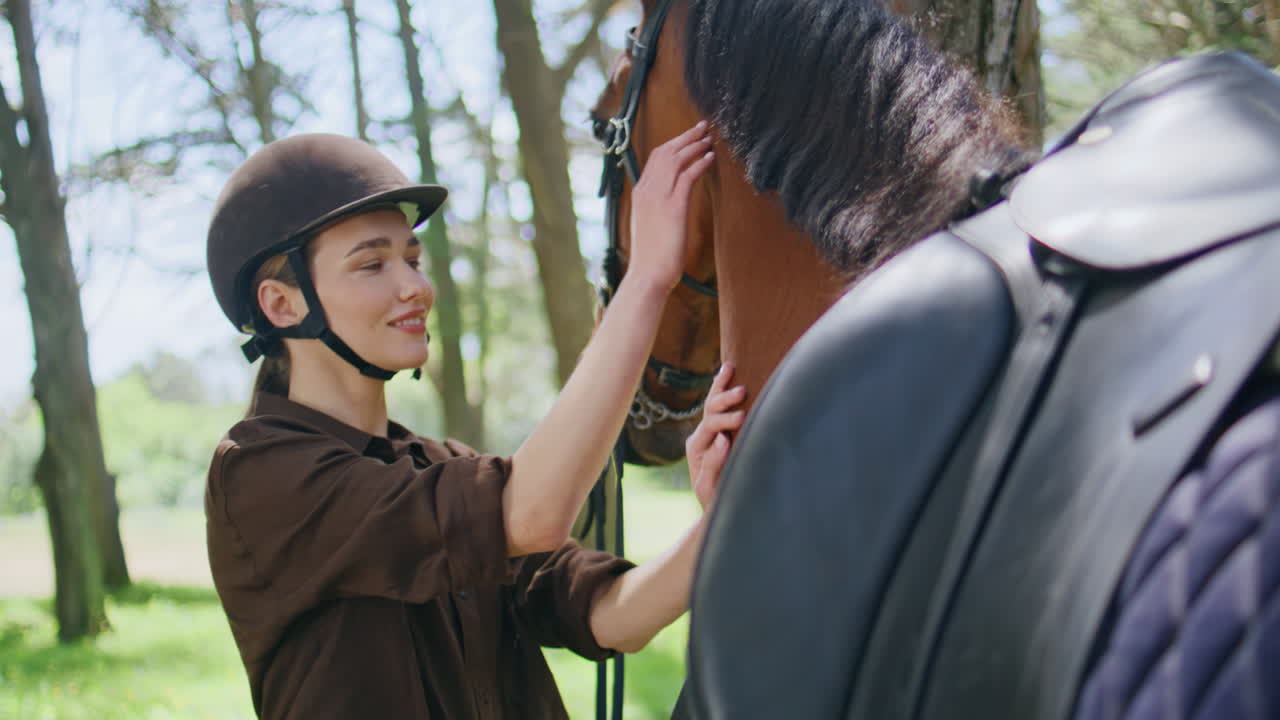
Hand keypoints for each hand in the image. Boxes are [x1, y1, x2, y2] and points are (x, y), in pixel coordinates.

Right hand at [628, 121, 714, 291]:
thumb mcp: (651, 225)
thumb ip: (658, 207)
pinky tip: (710, 158)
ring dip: (694, 146)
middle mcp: (646, 190)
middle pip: (666, 152)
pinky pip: (687, 176)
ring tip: (709, 138)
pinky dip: (699, 164)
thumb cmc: (651, 256)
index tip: (689, 137)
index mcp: (640, 193)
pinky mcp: (673, 207)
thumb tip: (671, 201)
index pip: (656, 158)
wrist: (647, 274)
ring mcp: (658, 197)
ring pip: (676, 159)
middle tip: (703, 128)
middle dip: (686, 137)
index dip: (674, 144)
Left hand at [686, 363, 745, 511]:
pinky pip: (720, 406)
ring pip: (713, 403)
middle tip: (742, 392)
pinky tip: (729, 371)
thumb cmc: (714, 500)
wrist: (714, 507)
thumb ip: (714, 464)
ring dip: (722, 386)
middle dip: (725, 399)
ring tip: (730, 368)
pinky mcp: (720, 432)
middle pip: (709, 409)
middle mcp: (701, 436)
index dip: (726, 420)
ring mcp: (709, 432)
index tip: (742, 419)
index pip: (711, 426)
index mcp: (697, 447)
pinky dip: (723, 388)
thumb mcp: (710, 487)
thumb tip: (723, 438)